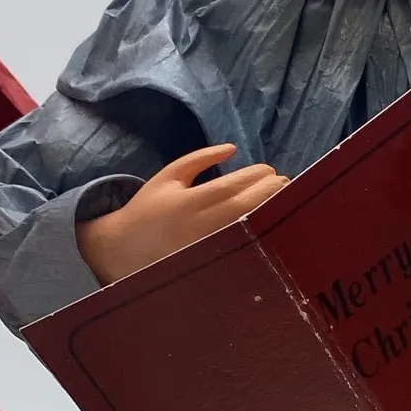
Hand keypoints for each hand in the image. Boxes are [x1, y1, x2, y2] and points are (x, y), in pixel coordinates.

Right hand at [76, 145, 288, 284]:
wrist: (126, 249)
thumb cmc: (149, 208)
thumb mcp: (169, 176)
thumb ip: (200, 159)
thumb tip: (232, 148)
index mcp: (189, 201)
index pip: (232, 186)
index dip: (256, 177)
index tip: (268, 170)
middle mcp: (201, 225)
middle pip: (246, 206)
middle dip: (270, 192)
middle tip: (284, 182)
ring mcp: (209, 247)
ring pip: (250, 228)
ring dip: (271, 211)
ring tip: (282, 198)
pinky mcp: (213, 262)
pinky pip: (243, 245)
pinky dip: (260, 232)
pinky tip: (270, 221)